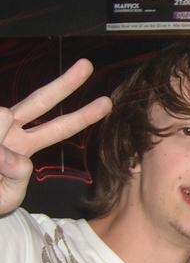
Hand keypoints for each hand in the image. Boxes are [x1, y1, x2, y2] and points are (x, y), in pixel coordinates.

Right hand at [0, 59, 110, 214]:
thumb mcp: (7, 197)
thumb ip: (16, 178)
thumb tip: (12, 153)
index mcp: (23, 147)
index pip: (57, 128)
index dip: (83, 116)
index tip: (106, 102)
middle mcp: (8, 130)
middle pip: (39, 101)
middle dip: (65, 84)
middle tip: (88, 65)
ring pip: (4, 115)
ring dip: (0, 153)